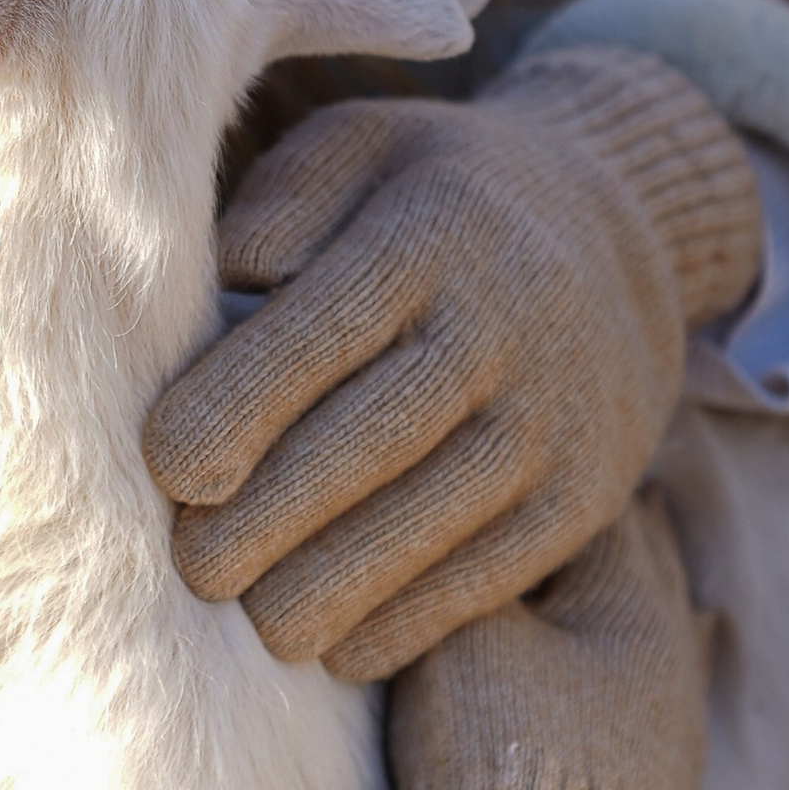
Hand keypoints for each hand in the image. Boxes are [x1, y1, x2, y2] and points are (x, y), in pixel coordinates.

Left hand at [143, 47, 759, 678]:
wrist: (621, 234)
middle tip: (191, 568)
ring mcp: (548, 424)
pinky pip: (482, 580)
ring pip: (422, 529)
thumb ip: (282, 205)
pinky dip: (400, 624)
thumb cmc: (429, 197)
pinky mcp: (579, 499)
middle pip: (363, 447)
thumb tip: (228, 284)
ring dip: (322, 591)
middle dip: (260, 524)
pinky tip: (330, 641)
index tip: (167, 467)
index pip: (320, 332)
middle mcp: (495, 333)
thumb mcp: (357, 148)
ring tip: (251, 619)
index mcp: (423, 237)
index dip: (234, 410)